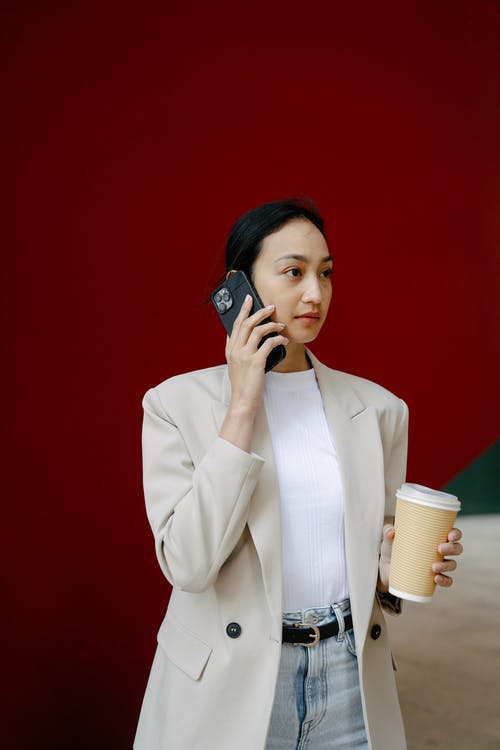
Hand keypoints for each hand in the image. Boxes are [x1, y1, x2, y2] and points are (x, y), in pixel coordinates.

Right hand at [219, 295, 287, 451]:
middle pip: (246, 323)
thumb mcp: (235, 364)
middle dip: (259, 312)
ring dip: (271, 325)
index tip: (249, 299)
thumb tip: (241, 335)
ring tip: (280, 324)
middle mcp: (235, 350)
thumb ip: (236, 349)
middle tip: (271, 306)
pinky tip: (283, 340)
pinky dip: (278, 339)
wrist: (243, 401)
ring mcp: (244, 355)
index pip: (235, 324)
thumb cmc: (243, 383)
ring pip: (257, 331)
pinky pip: (268, 344)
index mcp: (230, 349)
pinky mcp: (255, 362)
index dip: (243, 310)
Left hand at [377, 524, 463, 591]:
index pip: (452, 534)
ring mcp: (438, 565)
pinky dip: (445, 580)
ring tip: (434, 567)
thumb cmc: (392, 548)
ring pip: (452, 564)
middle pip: (456, 548)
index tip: (450, 535)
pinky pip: (446, 580)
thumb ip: (388, 532)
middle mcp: (440, 551)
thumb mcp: (389, 539)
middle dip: (452, 548)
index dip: (456, 534)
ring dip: (447, 566)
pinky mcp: (433, 578)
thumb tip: (391, 531)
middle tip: (440, 549)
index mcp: (434, 537)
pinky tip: (437, 579)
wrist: (386, 569)